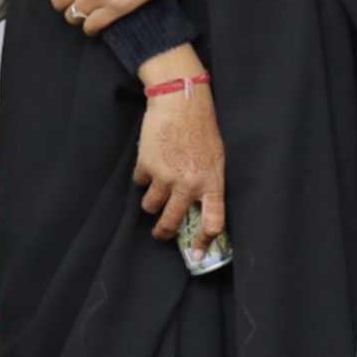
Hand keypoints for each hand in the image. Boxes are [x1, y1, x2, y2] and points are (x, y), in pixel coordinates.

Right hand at [129, 74, 224, 250]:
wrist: (181, 103)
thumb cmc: (203, 129)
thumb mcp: (216, 159)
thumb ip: (207, 183)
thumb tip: (198, 208)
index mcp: (212, 182)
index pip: (213, 222)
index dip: (204, 241)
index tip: (196, 253)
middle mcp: (189, 184)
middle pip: (171, 222)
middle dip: (163, 232)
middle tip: (160, 234)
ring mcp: (165, 177)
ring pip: (150, 206)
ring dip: (151, 202)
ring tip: (156, 191)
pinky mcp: (146, 166)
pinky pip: (140, 182)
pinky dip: (143, 176)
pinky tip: (151, 162)